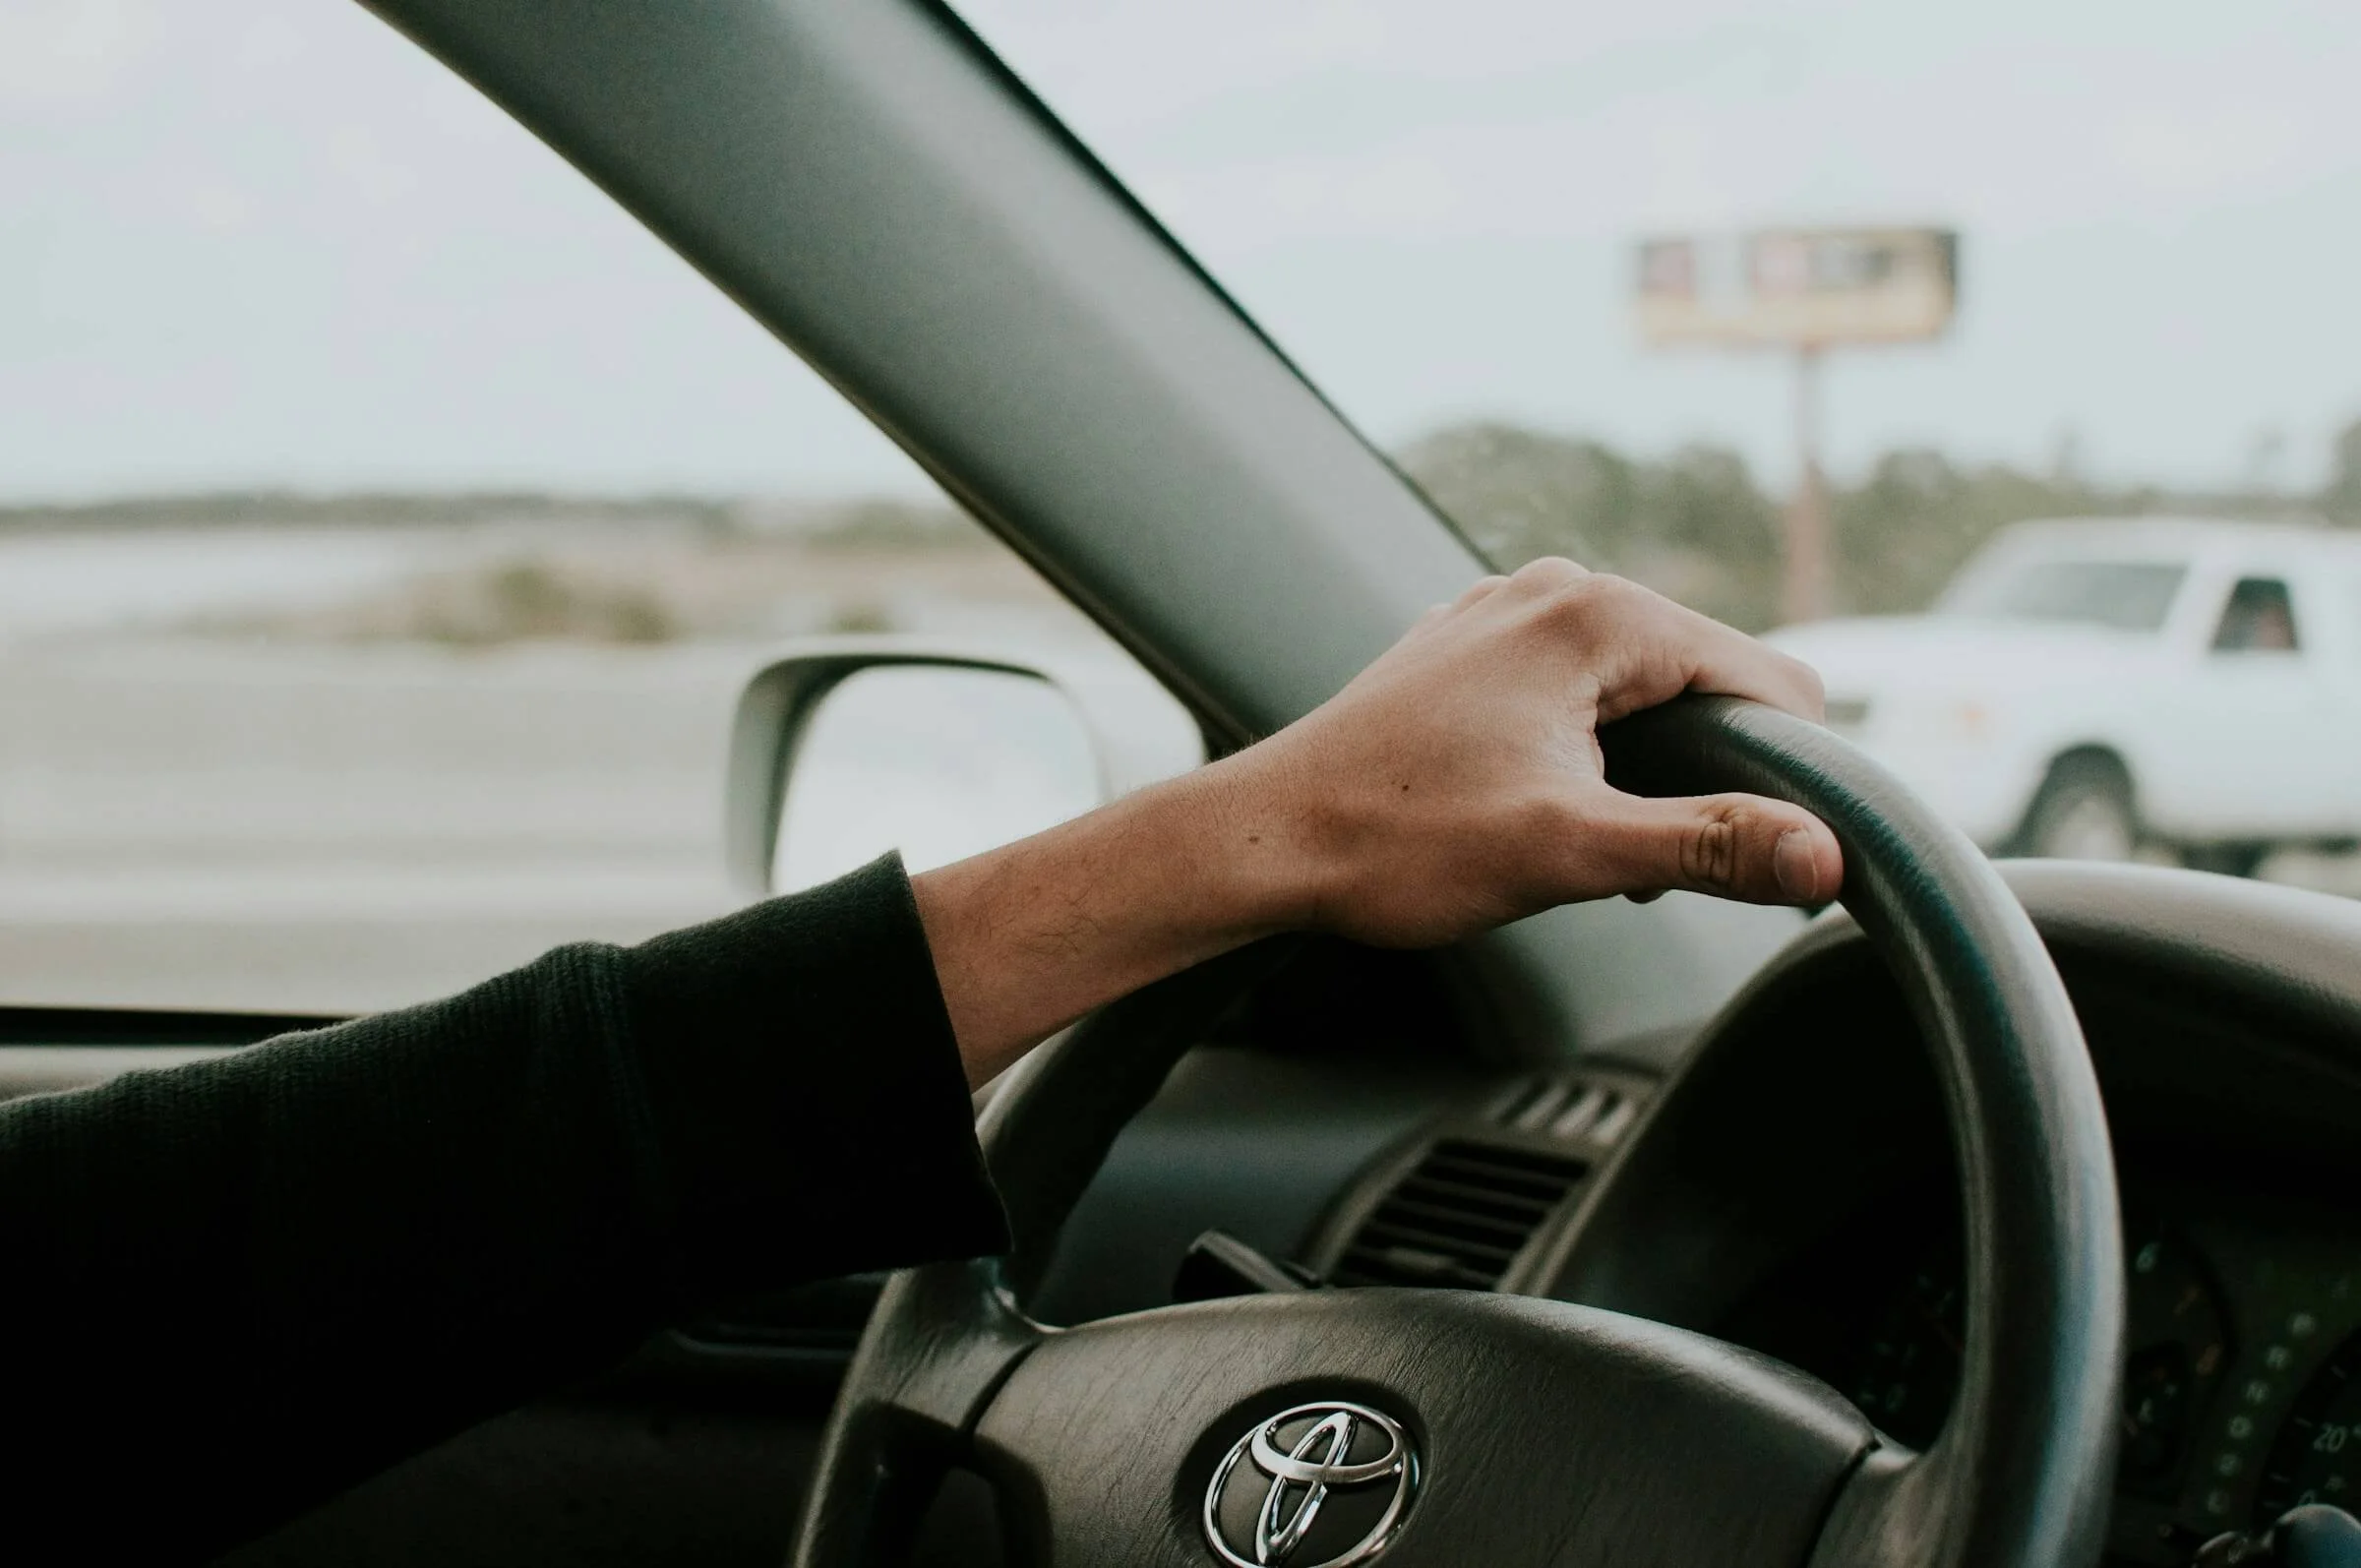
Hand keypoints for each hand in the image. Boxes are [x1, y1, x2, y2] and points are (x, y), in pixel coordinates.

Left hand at [913, 559, 1840, 1081]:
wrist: (1263, 841)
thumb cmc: (1397, 842)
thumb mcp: (1569, 854)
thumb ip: (1707, 847)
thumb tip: (1828, 856)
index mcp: (1597, 613)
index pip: (1770, 681)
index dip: (1782, 774)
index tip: (1748, 854)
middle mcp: (1555, 589)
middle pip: (1705, 684)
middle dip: (1698, 776)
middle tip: (1625, 858)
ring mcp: (1506, 613)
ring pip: (1639, 692)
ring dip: (1638, 772)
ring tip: (1563, 833)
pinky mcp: (1472, 651)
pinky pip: (1575, 692)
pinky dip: (1583, 752)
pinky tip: (1526, 807)